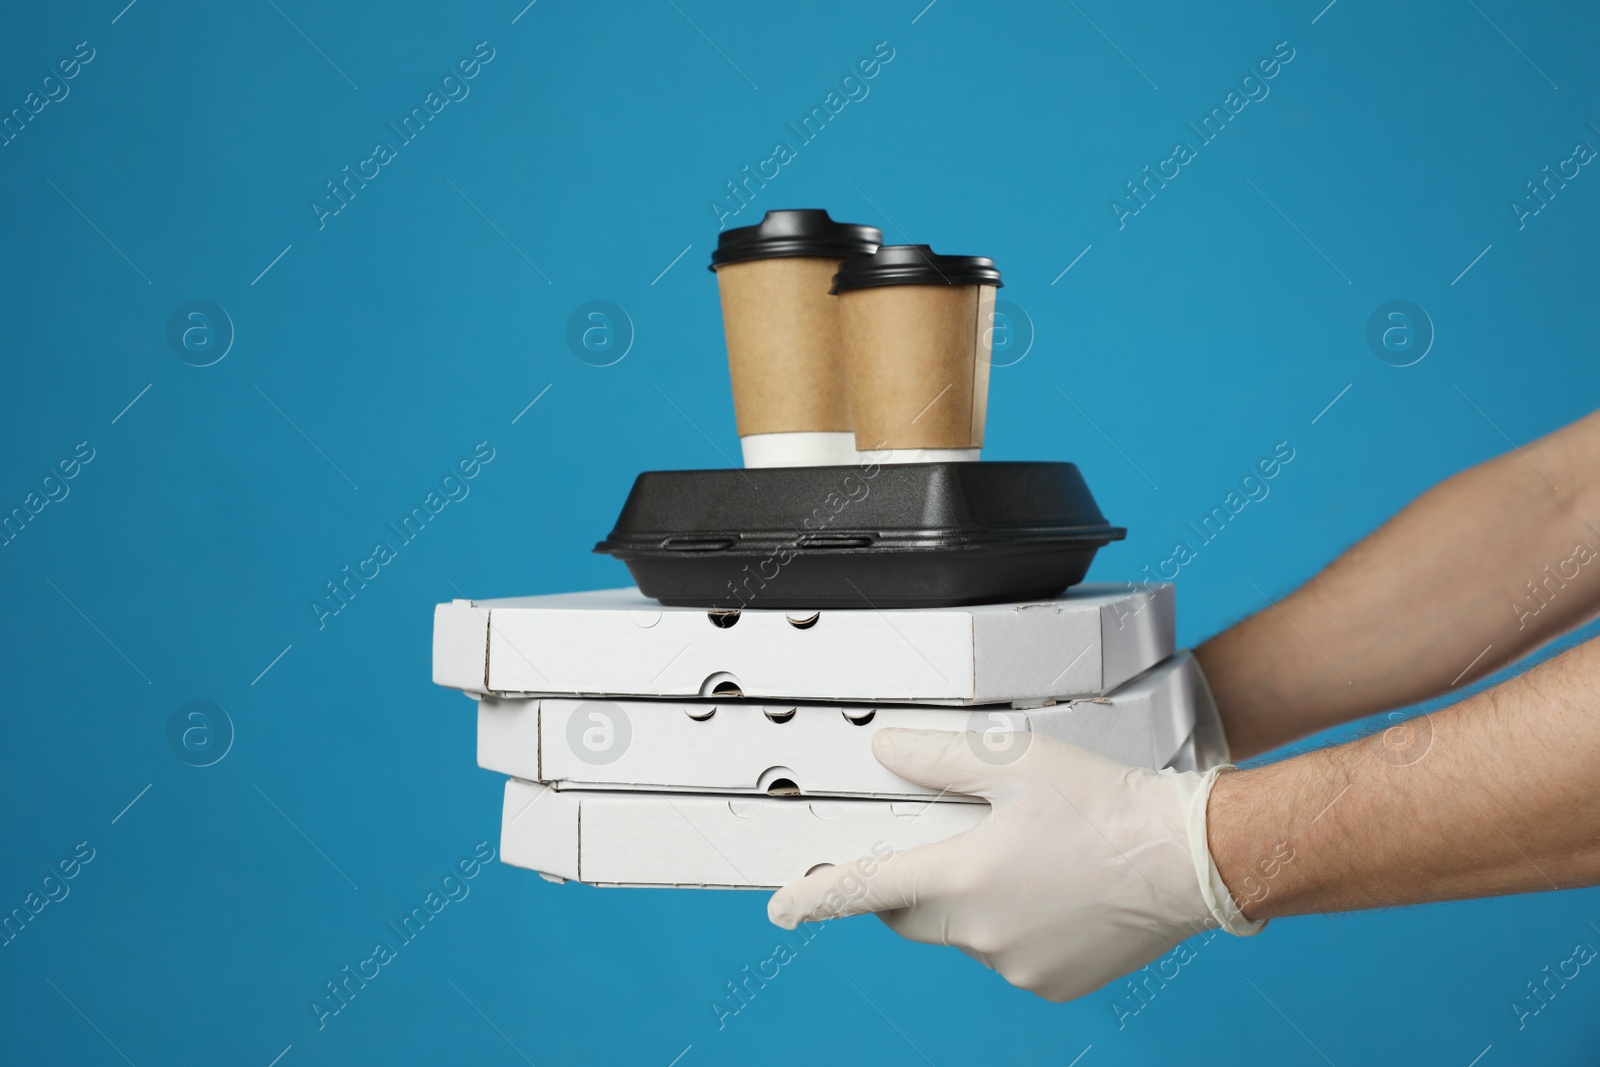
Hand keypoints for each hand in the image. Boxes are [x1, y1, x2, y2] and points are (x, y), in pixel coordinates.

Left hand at [766, 728, 1263, 1000]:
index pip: (866, 888)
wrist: (1192, 859)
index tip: (781, 905)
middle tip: (944, 844)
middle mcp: (982, 933)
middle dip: (911, 884)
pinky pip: (1011, 955)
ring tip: (1032, 856)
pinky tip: (1057, 889)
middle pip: (913, 913)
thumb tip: (888, 749)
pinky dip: (1016, 926)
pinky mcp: (1053, 983)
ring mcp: (1018, 966)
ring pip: (967, 932)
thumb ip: (942, 757)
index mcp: (964, 877)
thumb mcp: (1019, 763)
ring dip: (975, 901)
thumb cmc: (1109, 805)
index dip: (816, 895)